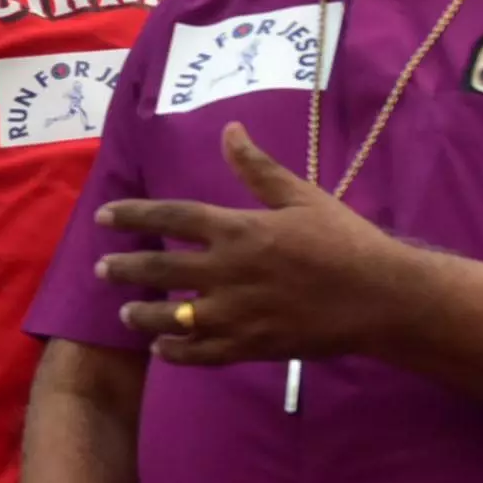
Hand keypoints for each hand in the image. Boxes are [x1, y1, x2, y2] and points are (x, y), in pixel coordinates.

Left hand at [94, 123, 423, 365]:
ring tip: (124, 312)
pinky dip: (178, 353)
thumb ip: (258, 168)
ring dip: (143, 314)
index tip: (104, 218)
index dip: (134, 215)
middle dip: (126, 268)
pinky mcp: (252, 345)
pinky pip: (203, 353)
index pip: (172, 217)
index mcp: (239, 229)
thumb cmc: (344, 241)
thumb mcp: (301, 196)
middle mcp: (229, 270)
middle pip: (161, 268)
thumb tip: (230, 130)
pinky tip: (161, 349)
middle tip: (101, 270)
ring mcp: (238, 312)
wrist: (381, 297)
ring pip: (174, 316)